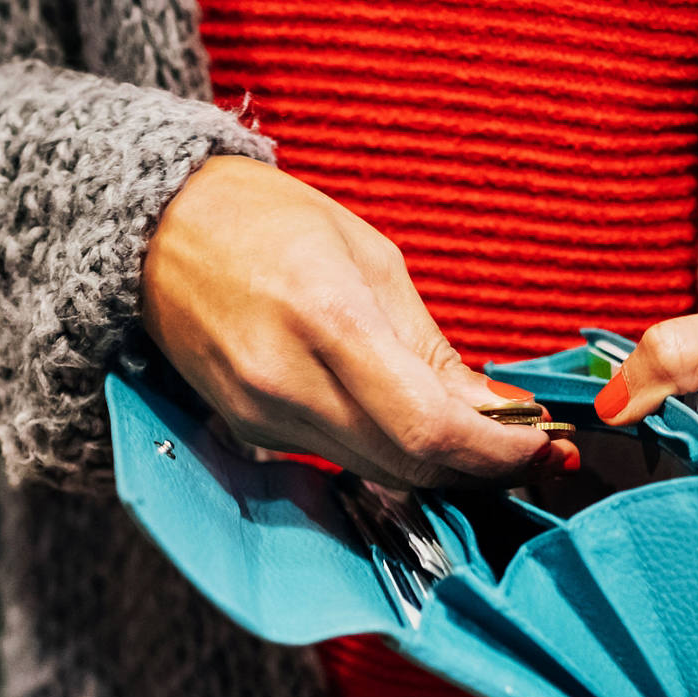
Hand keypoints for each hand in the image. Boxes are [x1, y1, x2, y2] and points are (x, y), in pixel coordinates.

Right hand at [142, 156, 575, 486]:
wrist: (154, 229)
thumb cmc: (268, 222)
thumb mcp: (372, 260)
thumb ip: (433, 349)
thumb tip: (496, 411)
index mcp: (329, 319)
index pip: (430, 429)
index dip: (497, 453)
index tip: (543, 447)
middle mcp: (290, 381)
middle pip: (410, 466)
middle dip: (483, 468)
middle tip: (533, 453)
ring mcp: (262, 416)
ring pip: (380, 474)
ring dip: (444, 469)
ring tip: (490, 443)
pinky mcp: (249, 432)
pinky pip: (340, 461)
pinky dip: (393, 455)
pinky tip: (422, 433)